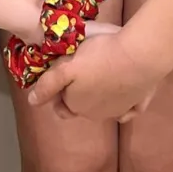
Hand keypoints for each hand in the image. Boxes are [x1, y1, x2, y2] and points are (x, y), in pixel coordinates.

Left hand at [26, 29, 159, 122]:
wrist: (139, 57)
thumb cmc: (99, 58)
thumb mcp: (66, 67)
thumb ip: (48, 85)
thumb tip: (32, 102)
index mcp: (78, 106)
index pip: (62, 106)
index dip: (60, 91)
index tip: (64, 73)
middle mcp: (98, 115)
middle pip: (83, 106)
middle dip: (80, 92)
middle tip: (83, 67)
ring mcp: (121, 111)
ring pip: (106, 107)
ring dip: (102, 95)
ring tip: (104, 69)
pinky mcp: (140, 104)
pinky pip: (130, 108)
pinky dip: (126, 103)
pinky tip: (125, 89)